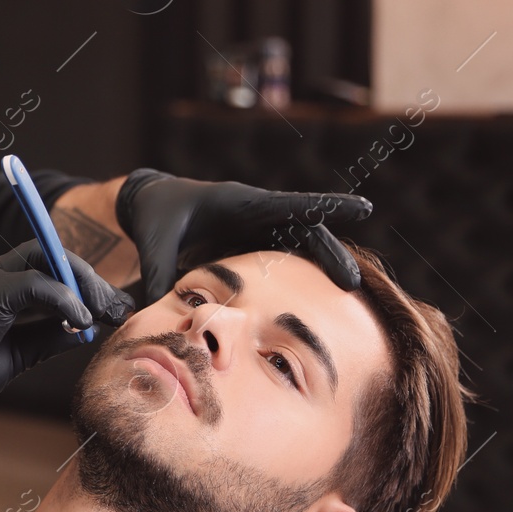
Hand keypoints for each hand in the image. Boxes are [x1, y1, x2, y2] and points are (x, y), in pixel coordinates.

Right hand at [0, 240, 135, 435]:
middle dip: (90, 280)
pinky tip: (81, 321)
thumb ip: (47, 339)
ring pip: (50, 260)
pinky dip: (66, 299)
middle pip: (52, 255)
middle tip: (117, 307)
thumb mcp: (14, 356)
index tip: (107, 309)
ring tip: (106, 313)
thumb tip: (86, 330)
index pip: (46, 266)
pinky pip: (39, 283)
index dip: (80, 283)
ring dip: (85, 285)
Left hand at [115, 169, 372, 300]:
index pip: (288, 204)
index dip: (324, 206)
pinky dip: (302, 276)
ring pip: (300, 246)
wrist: (150, 206)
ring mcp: (257, 229)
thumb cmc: (154, 217)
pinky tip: (317, 299)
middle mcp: (255, 214)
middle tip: (352, 283)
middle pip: (304, 230)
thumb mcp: (154, 242)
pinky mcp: (252, 244)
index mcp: (237, 202)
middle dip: (330, 253)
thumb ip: (159, 272)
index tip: (363, 207)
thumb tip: (161, 309)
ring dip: (322, 267)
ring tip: (346, 294)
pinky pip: (284, 260)